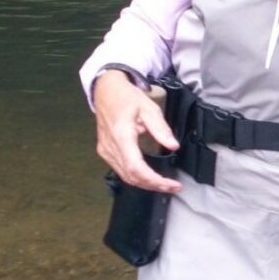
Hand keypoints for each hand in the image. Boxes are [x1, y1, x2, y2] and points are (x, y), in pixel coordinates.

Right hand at [93, 71, 180, 191]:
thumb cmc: (127, 98)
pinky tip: (149, 177)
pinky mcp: (105, 151)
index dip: (154, 180)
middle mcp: (110, 147)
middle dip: (153, 185)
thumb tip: (173, 146)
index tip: (171, 184)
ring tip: (165, 185)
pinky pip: (120, 170)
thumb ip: (160, 128)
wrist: (106, 91)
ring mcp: (106, 150)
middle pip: (131, 176)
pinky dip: (136, 177)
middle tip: (173, 188)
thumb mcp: (149, 108)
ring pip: (125, 176)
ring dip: (145, 184)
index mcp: (121, 136)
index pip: (137, 168)